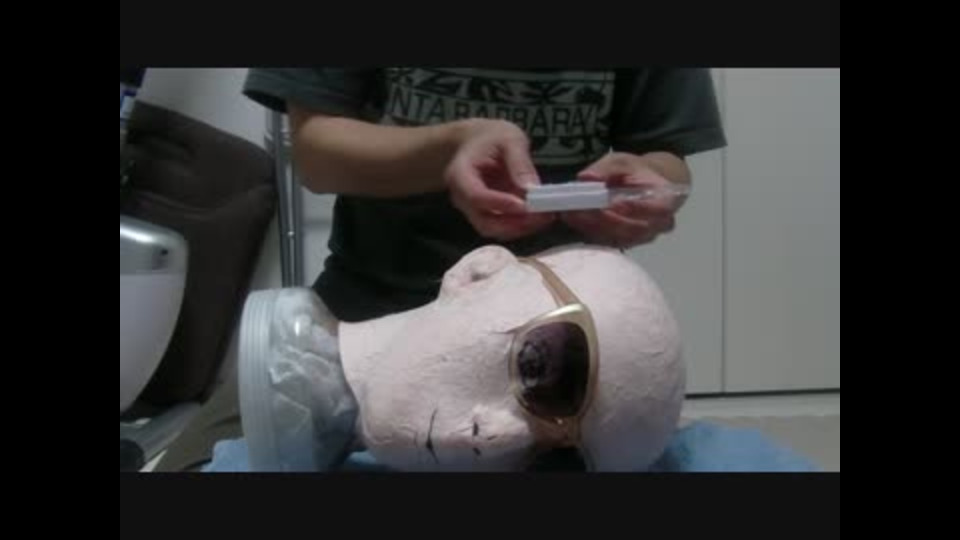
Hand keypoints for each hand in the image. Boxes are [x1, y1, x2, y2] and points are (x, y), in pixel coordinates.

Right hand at [444, 119, 554, 240]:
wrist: (477, 142)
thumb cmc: (491, 137)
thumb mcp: (509, 139)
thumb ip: (519, 162)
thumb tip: (531, 188)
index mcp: (460, 175)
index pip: (476, 196)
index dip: (500, 204)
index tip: (526, 205)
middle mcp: (462, 198)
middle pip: (483, 221)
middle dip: (514, 223)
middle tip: (543, 216)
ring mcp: (472, 209)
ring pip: (493, 229)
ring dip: (520, 228)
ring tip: (545, 216)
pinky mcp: (486, 215)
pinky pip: (501, 227)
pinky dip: (520, 226)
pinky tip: (539, 217)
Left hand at [562, 152, 687, 248]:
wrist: (641, 186)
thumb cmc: (635, 172)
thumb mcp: (622, 162)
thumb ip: (606, 168)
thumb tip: (586, 177)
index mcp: (666, 200)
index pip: (658, 210)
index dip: (637, 208)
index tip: (614, 202)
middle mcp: (659, 224)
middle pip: (634, 228)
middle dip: (606, 220)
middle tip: (582, 210)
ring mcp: (643, 237)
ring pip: (619, 238)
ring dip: (594, 227)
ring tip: (572, 213)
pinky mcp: (626, 243)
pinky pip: (609, 242)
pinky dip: (590, 231)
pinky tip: (573, 220)